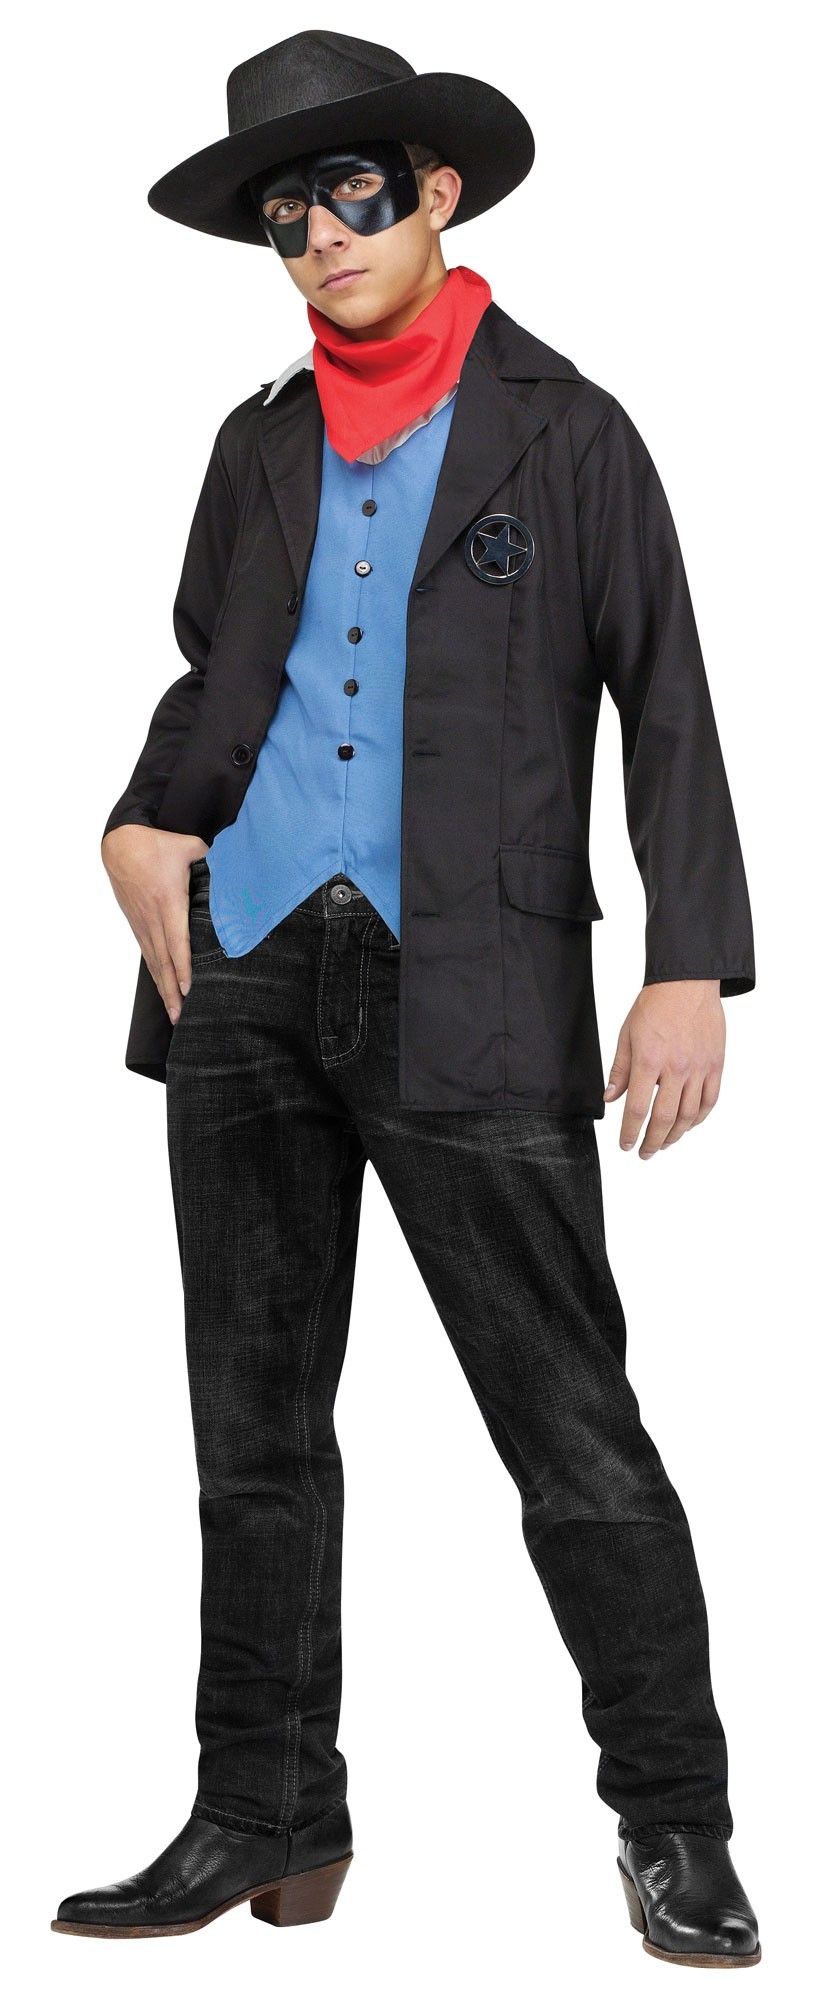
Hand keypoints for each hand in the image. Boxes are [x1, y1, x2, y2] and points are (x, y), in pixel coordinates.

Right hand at [101, 825, 208, 1024]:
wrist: (120, 844)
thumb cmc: (158, 844)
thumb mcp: (189, 846)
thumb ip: (213, 861)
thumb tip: (238, 872)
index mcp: (168, 900)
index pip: (177, 941)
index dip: (184, 967)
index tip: (190, 989)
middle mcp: (153, 917)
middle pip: (165, 961)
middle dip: (174, 991)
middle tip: (183, 1017)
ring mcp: (143, 923)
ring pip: (155, 962)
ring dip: (164, 990)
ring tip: (175, 1014)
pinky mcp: (137, 924)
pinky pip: (148, 955)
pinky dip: (157, 975)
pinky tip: (164, 991)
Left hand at [603, 980, 724, 1158]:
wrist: (687, 983)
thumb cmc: (654, 1005)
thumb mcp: (627, 1035)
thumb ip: (620, 1069)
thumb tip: (610, 1098)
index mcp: (649, 1060)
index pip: (638, 1108)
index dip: (631, 1132)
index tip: (626, 1145)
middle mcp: (676, 1068)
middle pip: (665, 1118)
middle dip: (652, 1141)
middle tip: (645, 1153)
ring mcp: (699, 1068)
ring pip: (690, 1114)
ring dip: (676, 1135)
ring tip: (665, 1143)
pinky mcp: (716, 1064)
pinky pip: (710, 1100)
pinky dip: (699, 1118)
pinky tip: (689, 1125)